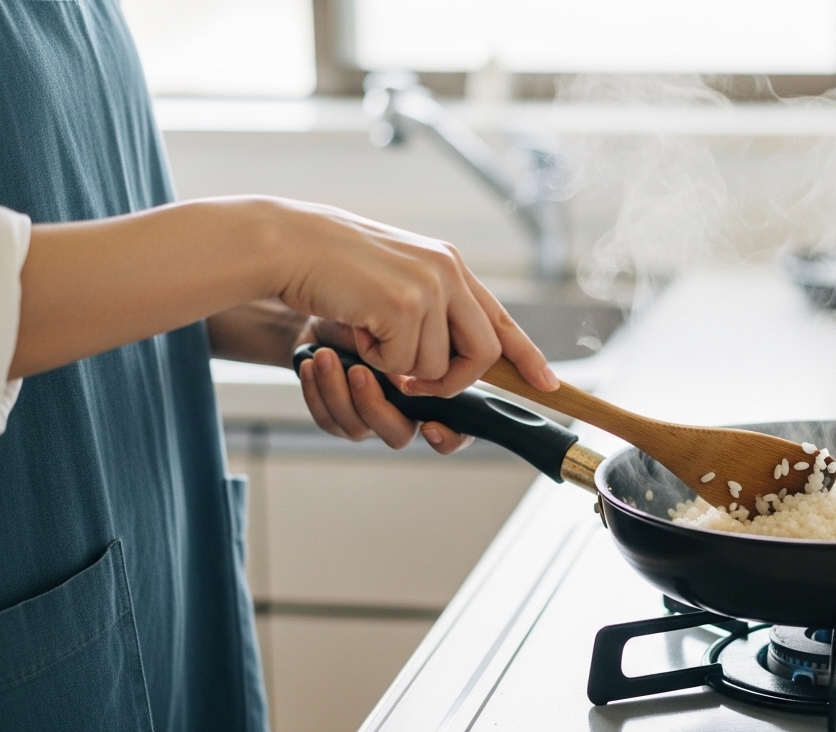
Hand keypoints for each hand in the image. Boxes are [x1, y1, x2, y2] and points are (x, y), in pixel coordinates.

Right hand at [259, 197, 557, 395]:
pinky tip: (356, 325)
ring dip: (399, 365)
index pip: (500, 319)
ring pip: (436, 365)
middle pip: (483, 353)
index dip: (526, 355)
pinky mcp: (404, 305)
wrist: (288, 243)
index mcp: (449, 264)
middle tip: (415, 382)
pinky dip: (376, 359)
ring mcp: (430, 287)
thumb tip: (453, 361)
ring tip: (368, 331)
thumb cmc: (332, 268)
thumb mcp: (396, 282)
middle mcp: (449, 271)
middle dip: (454, 381)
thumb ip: (431, 309)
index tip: (547, 384)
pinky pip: (404, 364)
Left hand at [294, 319, 469, 454]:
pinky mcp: (337, 418)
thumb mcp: (398, 311)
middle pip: (399, 435)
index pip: (458, 429)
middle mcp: (405, 410)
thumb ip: (411, 340)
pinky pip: (327, 420)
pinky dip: (317, 391)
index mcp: (434, 387)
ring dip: (338, 392)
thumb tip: (402, 375)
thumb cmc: (374, 305)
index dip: (449, 435)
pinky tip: (312, 362)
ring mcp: (370, 417)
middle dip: (375, 405)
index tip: (428, 422)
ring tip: (326, 356)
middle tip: (358, 371)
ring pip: (358, 428)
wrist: (330, 309)